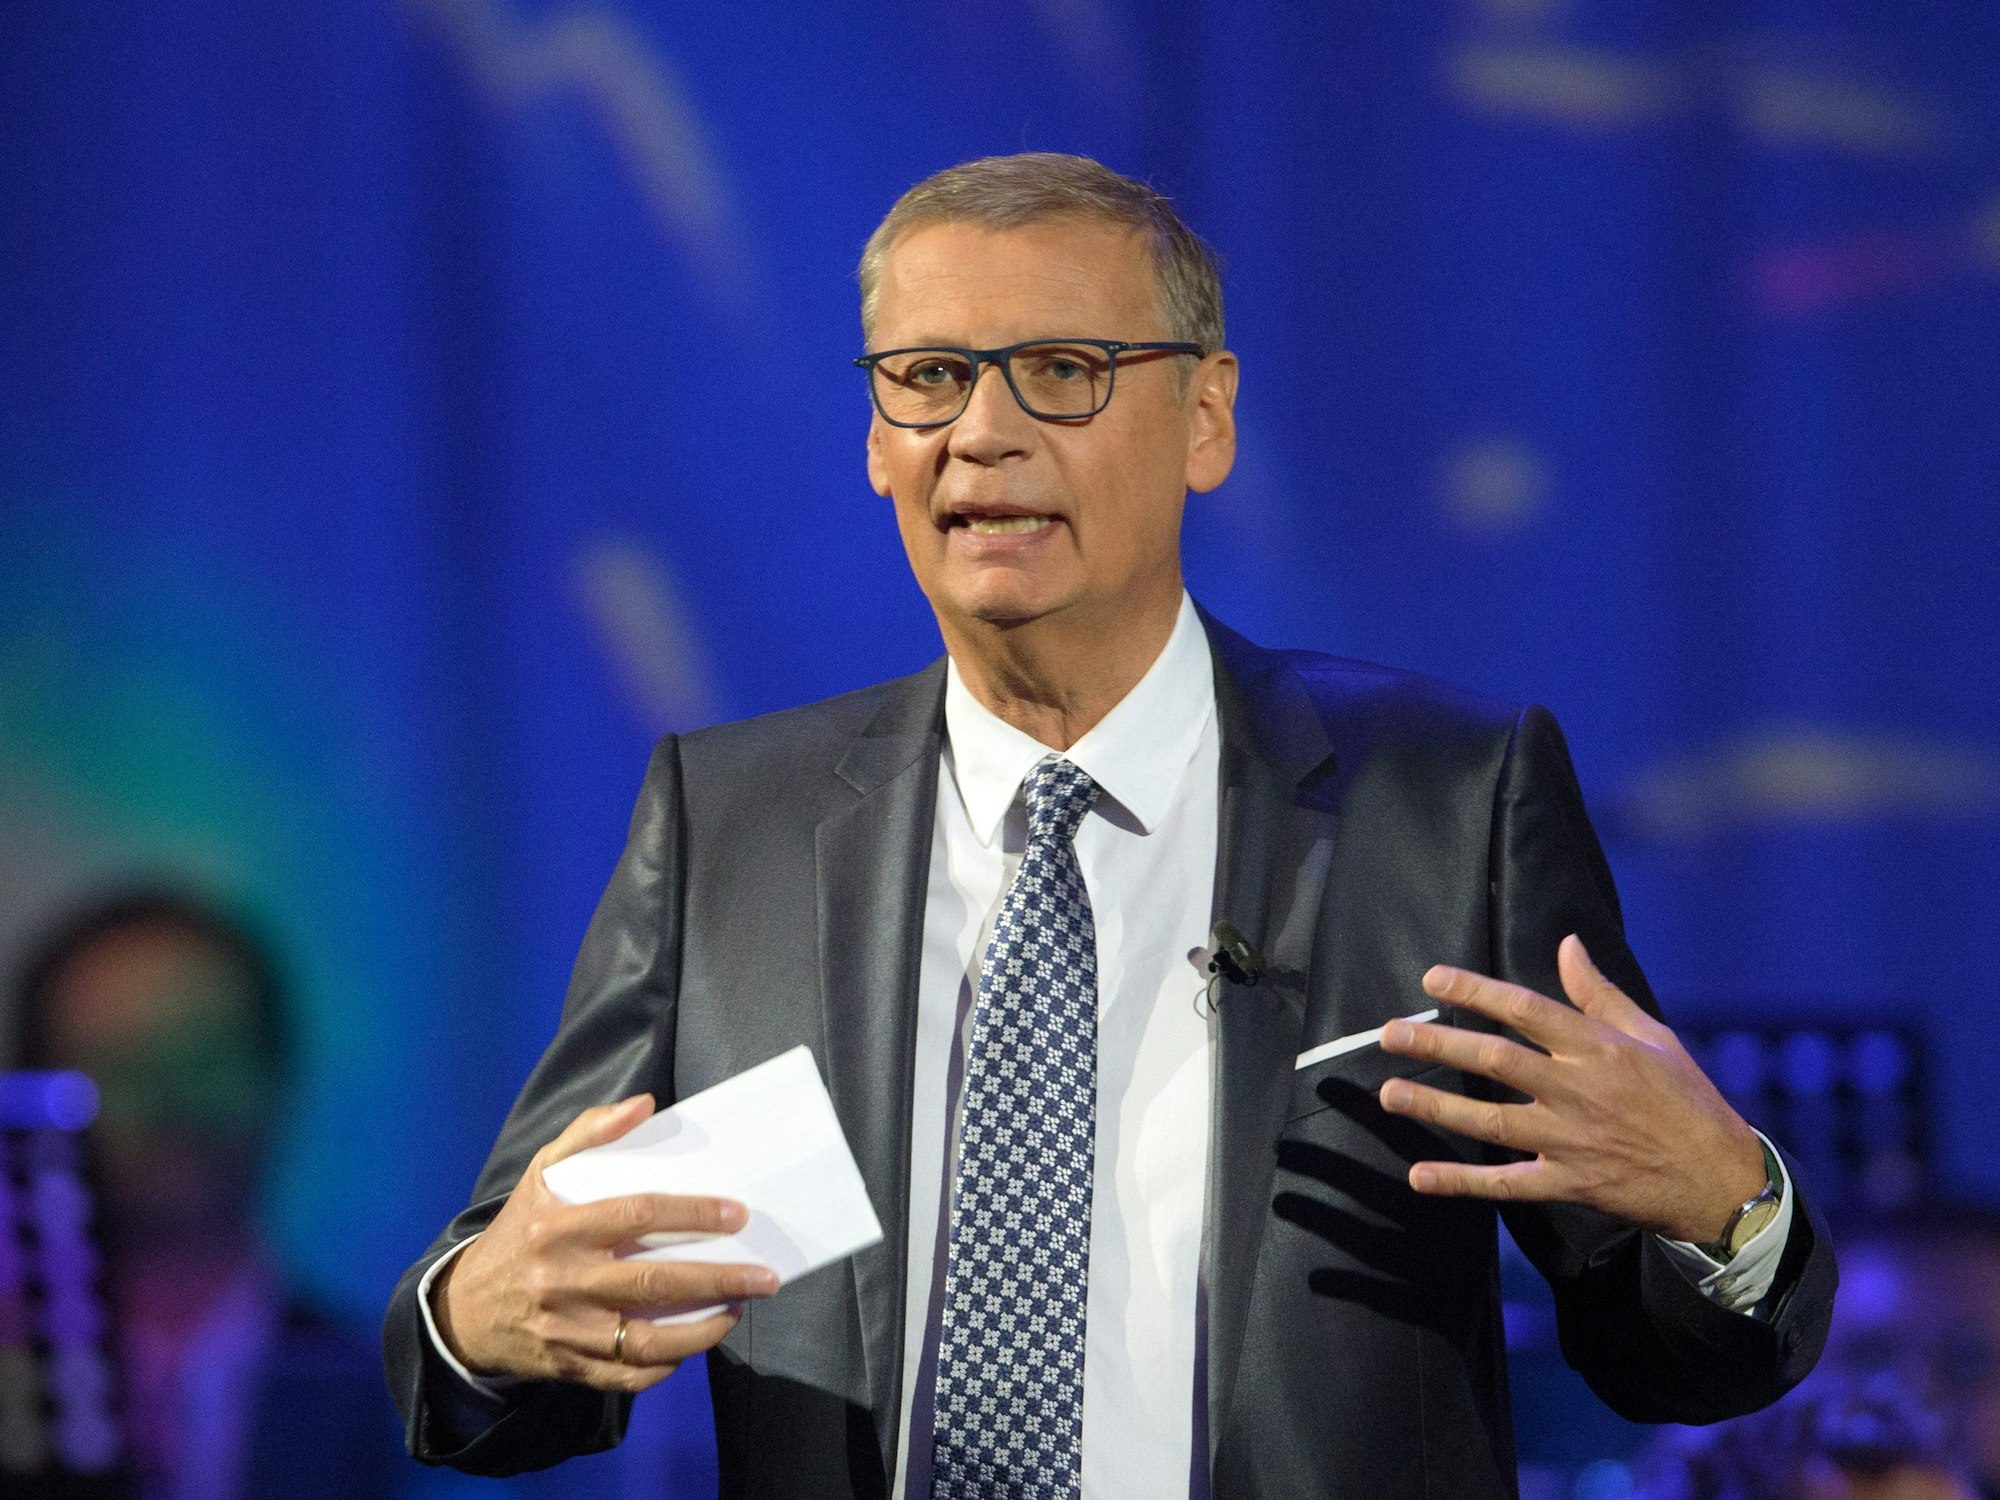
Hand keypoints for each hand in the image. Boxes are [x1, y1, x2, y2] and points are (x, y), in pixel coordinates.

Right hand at [433, 1095, 778, 1392]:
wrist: (465, 1308)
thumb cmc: (520, 1229)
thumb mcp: (541, 1172)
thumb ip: (591, 1132)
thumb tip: (645, 1106)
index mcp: (559, 1227)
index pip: (636, 1215)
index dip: (691, 1214)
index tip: (737, 1215)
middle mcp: (561, 1280)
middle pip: (653, 1283)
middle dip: (717, 1279)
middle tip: (764, 1277)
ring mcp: (565, 1330)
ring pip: (645, 1341)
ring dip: (702, 1330)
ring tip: (738, 1310)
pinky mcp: (568, 1367)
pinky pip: (626, 1377)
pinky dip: (666, 1367)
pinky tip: (694, 1342)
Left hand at [1375, 935, 1765, 1242]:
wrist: (1722, 1181)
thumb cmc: (1687, 1100)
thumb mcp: (1653, 1036)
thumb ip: (1600, 994)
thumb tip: (1568, 944)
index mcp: (1600, 1049)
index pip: (1527, 1009)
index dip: (1477, 991)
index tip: (1433, 979)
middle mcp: (1580, 1091)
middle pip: (1497, 1060)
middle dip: (1438, 1045)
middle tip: (1389, 1034)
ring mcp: (1572, 1141)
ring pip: (1492, 1122)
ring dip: (1437, 1107)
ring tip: (1389, 1094)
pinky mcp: (1570, 1184)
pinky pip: (1507, 1184)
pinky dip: (1462, 1182)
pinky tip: (1421, 1176)